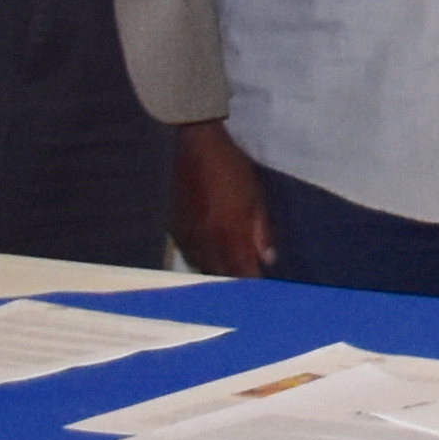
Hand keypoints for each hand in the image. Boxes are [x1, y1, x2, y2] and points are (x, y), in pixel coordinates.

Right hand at [168, 122, 271, 277]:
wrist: (190, 145)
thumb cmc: (229, 166)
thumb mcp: (254, 194)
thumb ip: (260, 229)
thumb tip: (267, 258)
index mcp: (228, 233)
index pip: (241, 273)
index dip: (252, 286)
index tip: (261, 294)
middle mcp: (204, 241)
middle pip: (218, 276)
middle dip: (232, 284)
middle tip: (244, 287)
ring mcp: (185, 237)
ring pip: (200, 267)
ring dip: (214, 274)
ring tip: (226, 276)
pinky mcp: (171, 229)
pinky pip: (187, 254)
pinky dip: (199, 260)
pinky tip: (208, 257)